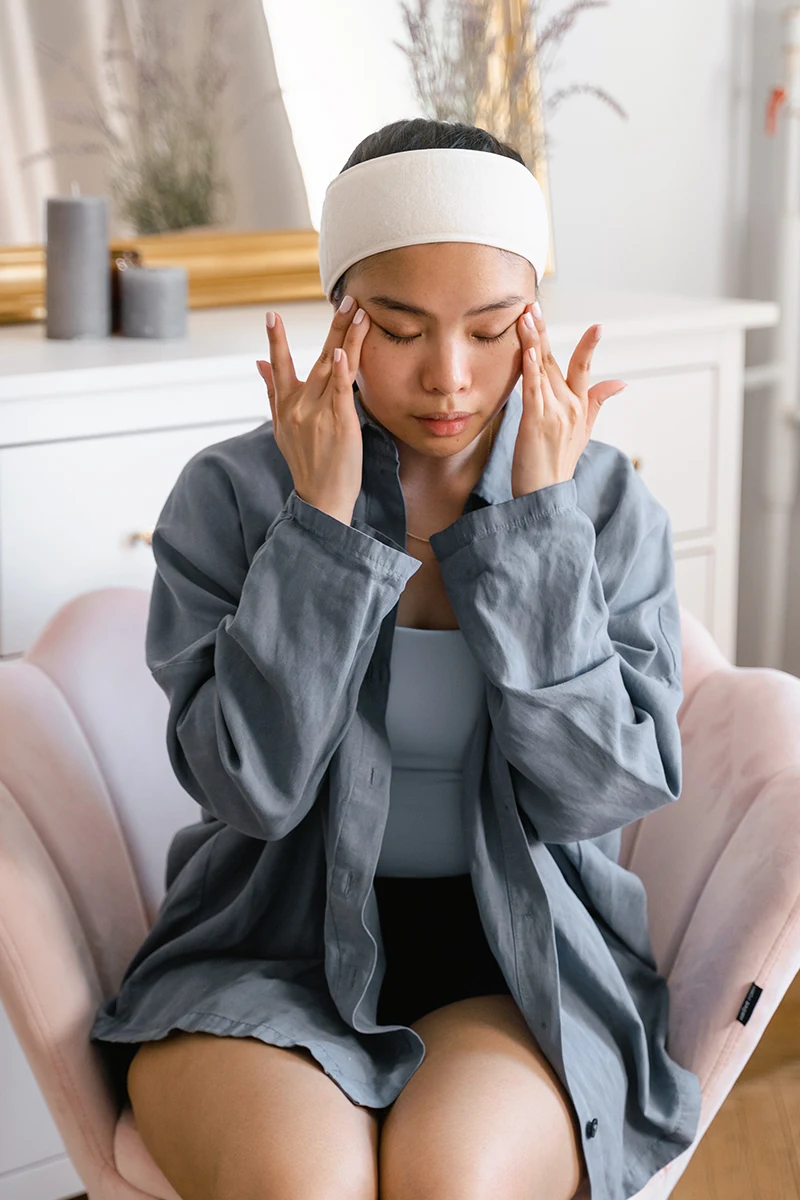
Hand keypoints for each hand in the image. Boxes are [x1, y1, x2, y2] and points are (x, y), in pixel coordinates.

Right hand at [256, 297, 370, 525]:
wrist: (321, 498)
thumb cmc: (307, 463)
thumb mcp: (282, 428)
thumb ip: (272, 392)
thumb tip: (258, 363)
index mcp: (285, 406)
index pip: (279, 366)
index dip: (275, 340)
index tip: (271, 315)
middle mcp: (298, 407)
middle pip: (315, 359)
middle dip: (332, 327)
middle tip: (345, 299)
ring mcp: (317, 414)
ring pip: (331, 368)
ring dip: (345, 338)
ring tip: (358, 312)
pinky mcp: (338, 423)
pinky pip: (339, 391)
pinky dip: (340, 371)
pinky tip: (341, 352)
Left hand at [511, 302, 627, 499]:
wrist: (545, 496)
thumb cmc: (557, 465)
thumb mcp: (583, 432)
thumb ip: (598, 403)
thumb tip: (620, 382)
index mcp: (580, 407)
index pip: (584, 368)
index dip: (589, 345)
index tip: (597, 326)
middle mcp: (570, 406)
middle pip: (556, 361)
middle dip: (544, 331)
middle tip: (534, 306)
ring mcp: (554, 413)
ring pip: (543, 369)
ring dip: (533, 341)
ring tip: (526, 317)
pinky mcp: (536, 421)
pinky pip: (533, 388)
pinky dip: (530, 368)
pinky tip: (526, 350)